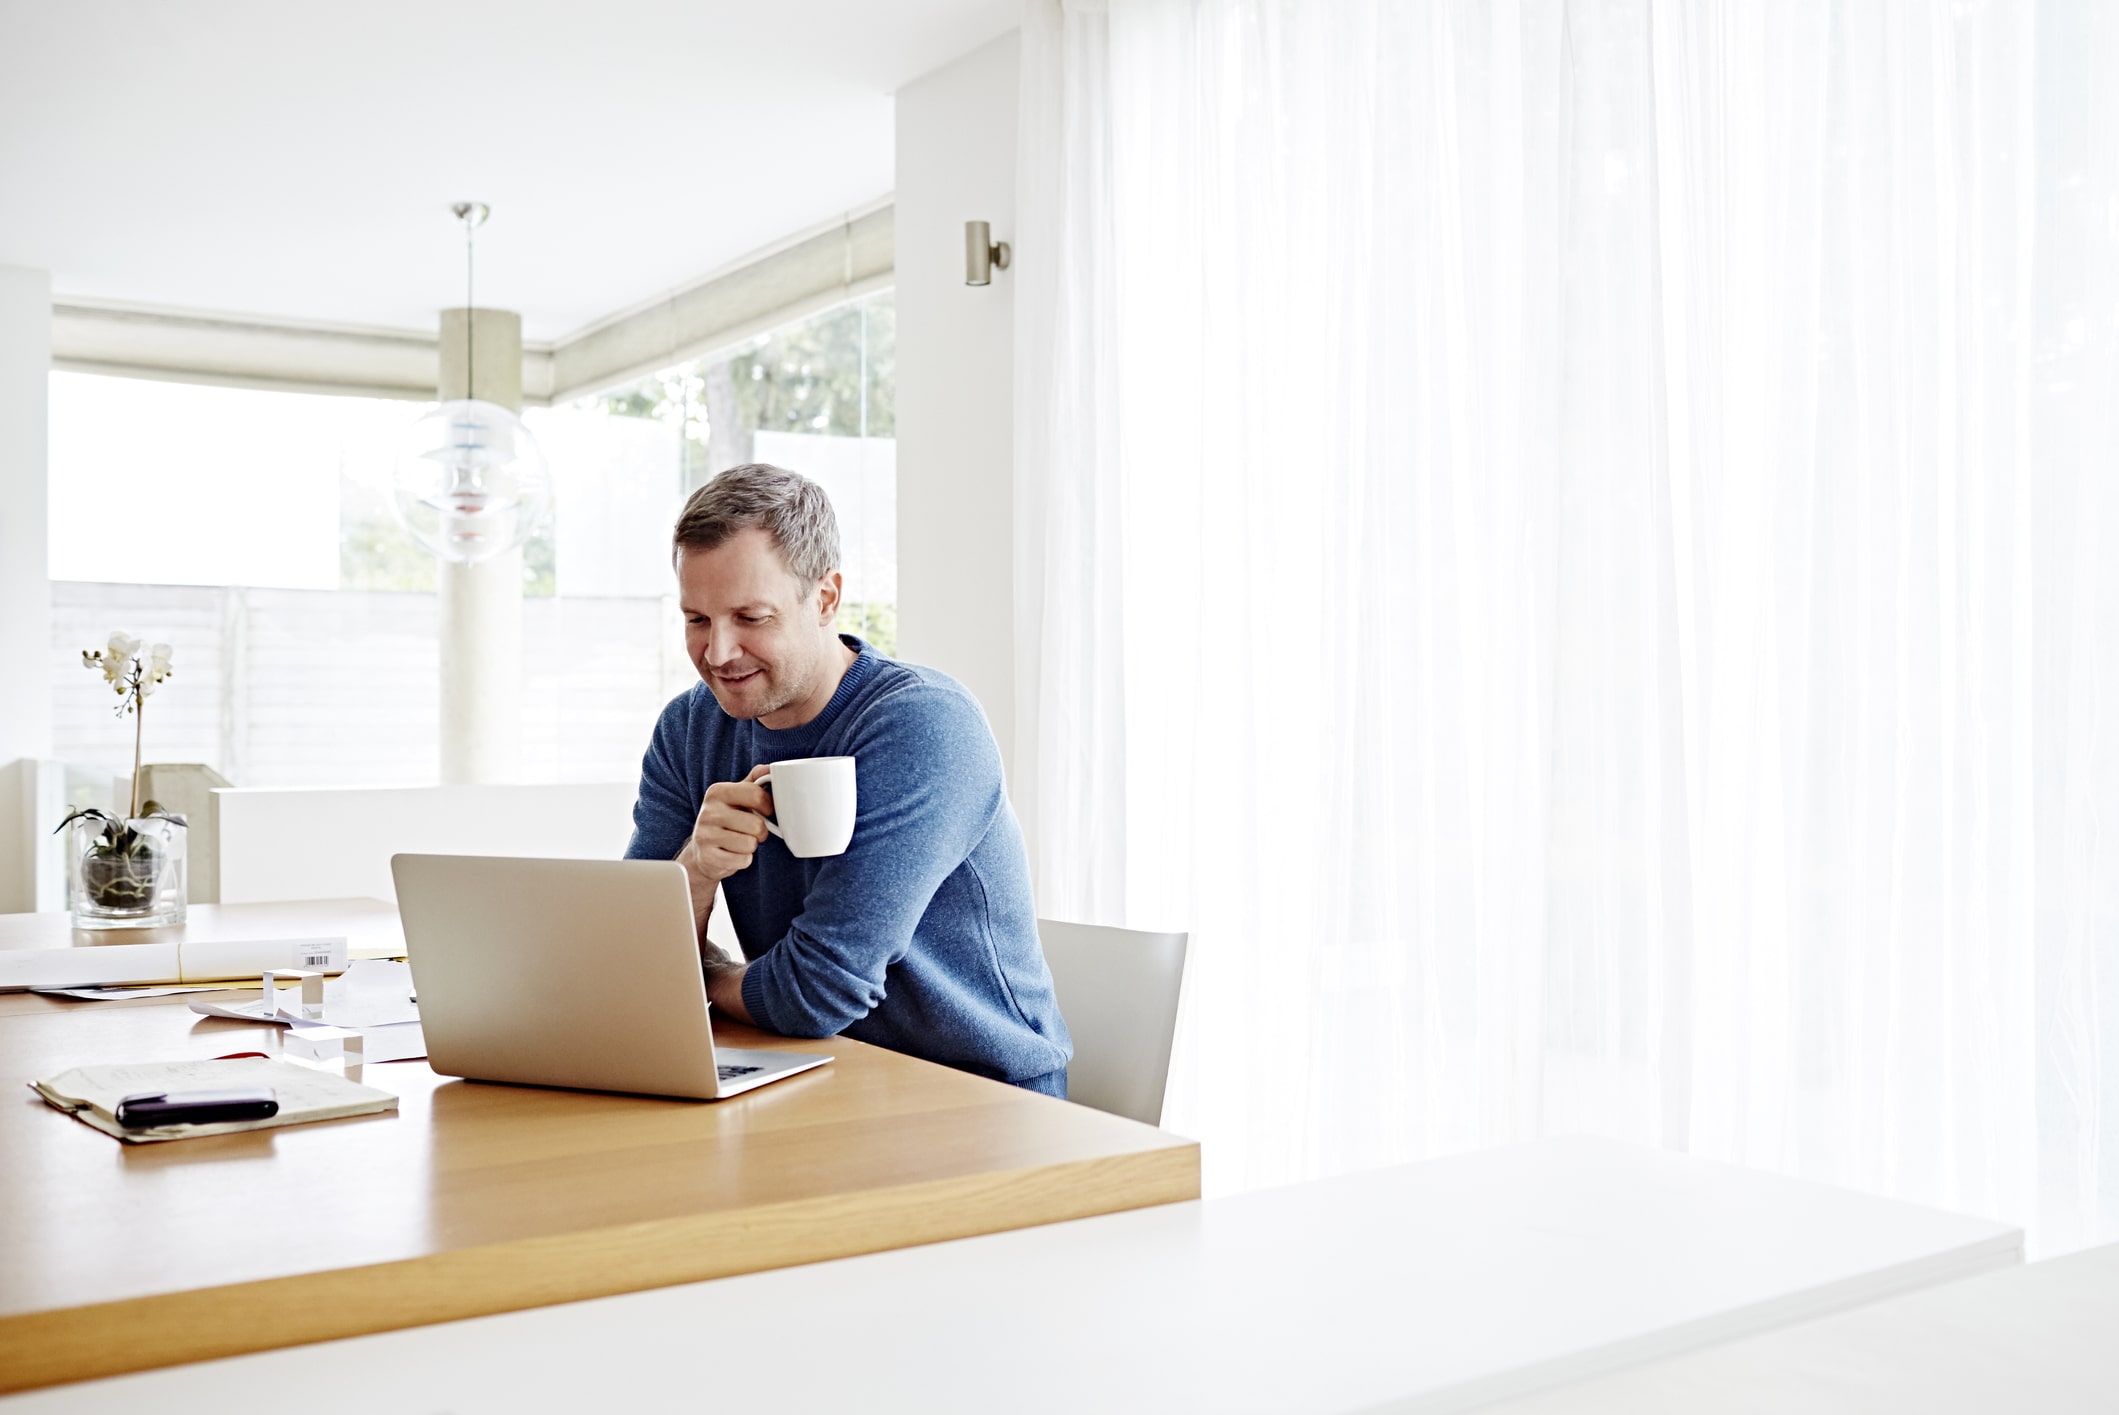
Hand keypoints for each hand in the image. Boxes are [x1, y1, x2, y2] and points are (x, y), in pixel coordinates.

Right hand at [676, 764, 773, 935]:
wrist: (702, 850)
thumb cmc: (727, 819)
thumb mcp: (738, 796)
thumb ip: (755, 780)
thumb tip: (771, 768)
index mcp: (717, 792)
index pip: (756, 795)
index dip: (769, 806)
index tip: (765, 811)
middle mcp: (708, 812)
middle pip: (756, 825)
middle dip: (760, 832)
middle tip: (750, 831)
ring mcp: (705, 836)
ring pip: (750, 844)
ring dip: (751, 846)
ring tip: (739, 841)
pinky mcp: (707, 858)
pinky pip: (743, 861)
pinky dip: (743, 860)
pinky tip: (732, 854)